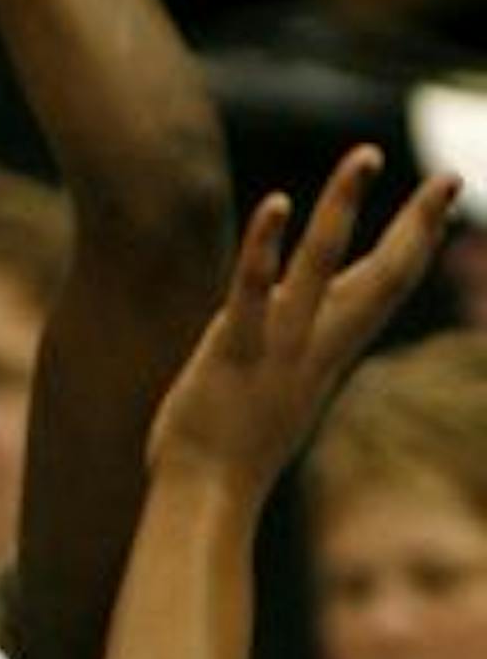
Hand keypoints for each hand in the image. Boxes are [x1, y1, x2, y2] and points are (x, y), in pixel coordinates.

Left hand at [146, 146, 460, 495]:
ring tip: (366, 155)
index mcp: (327, 356)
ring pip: (323, 268)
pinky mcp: (235, 354)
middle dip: (417, 224)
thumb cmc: (230, 452)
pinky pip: (254, 294)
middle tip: (451, 173)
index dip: (415, 245)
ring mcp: (279, 350)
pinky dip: (266, 248)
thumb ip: (292, 359)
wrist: (206, 503)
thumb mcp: (278, 394)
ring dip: (344, 208)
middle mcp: (316, 349)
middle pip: (385, 278)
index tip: (440, 203)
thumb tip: (300, 334)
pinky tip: (277, 203)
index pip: (384, 292)